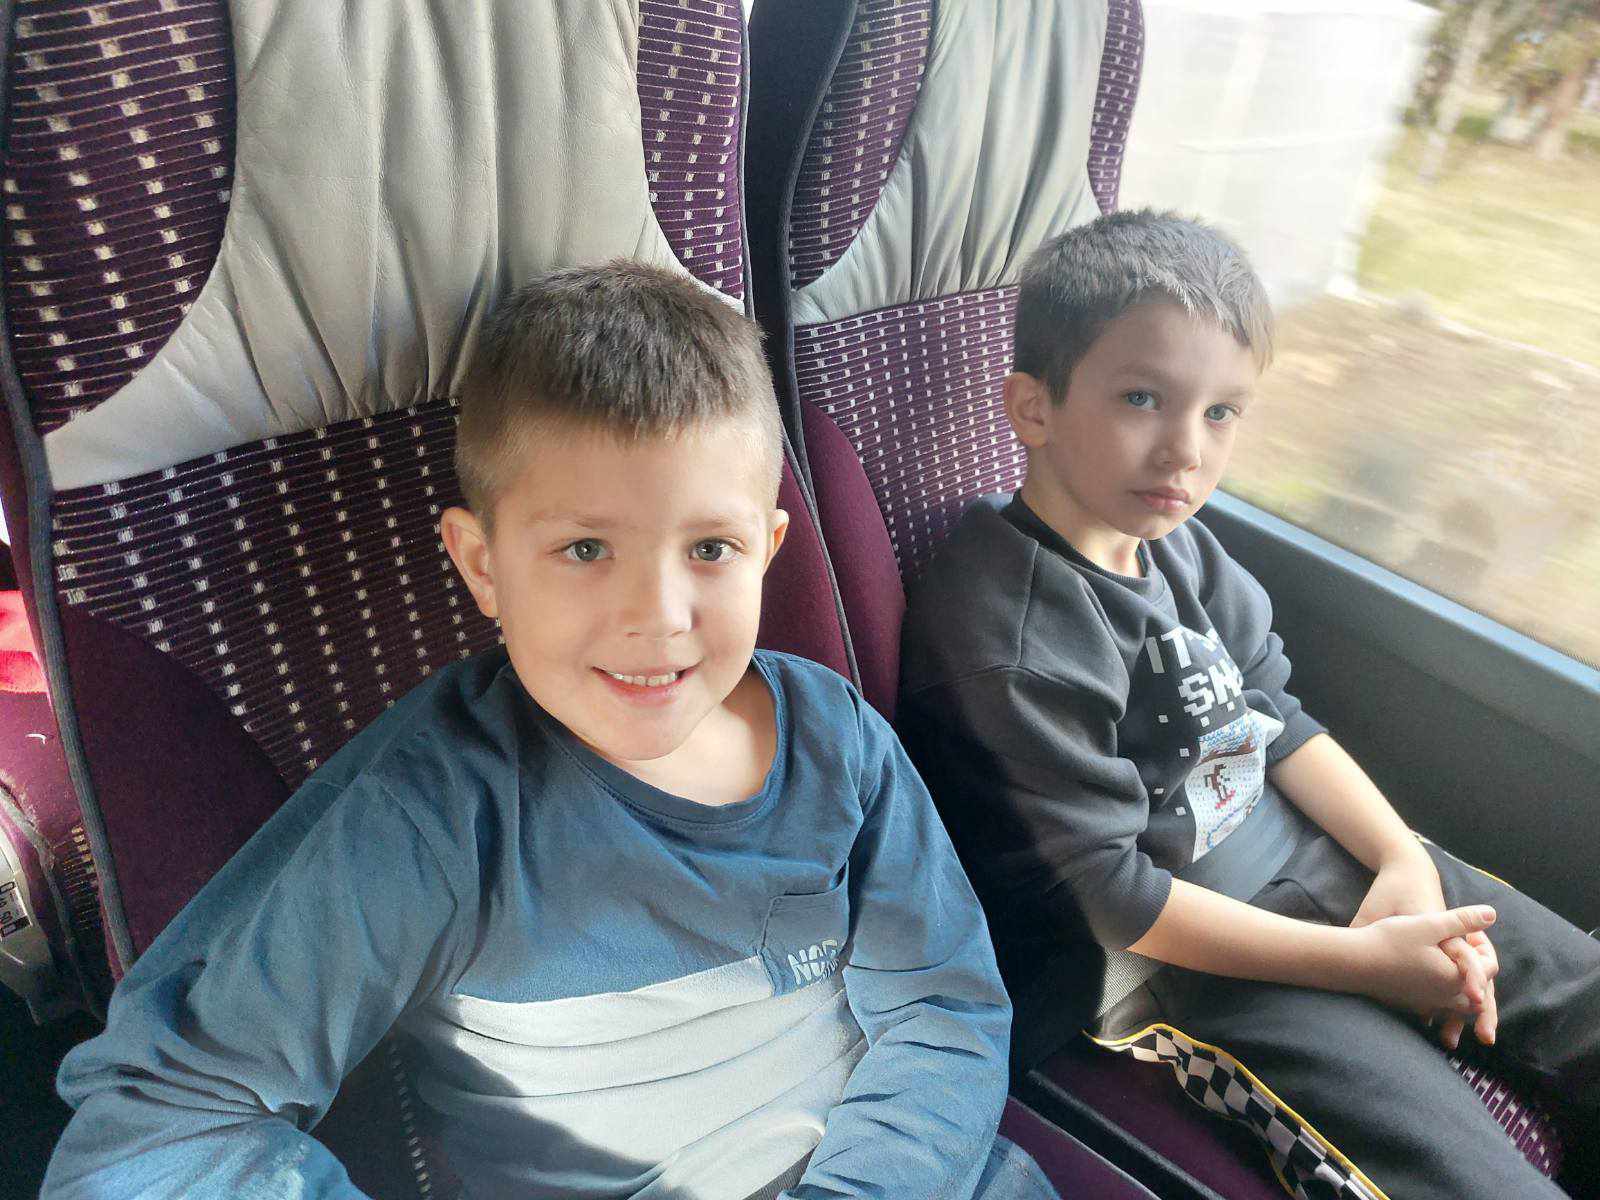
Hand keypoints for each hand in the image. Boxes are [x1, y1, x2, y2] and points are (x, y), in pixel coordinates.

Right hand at [1352, 850, 1497, 1047]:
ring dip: (1461, 984)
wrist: (1352, 961)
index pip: (1489, 968)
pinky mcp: (1410, 1004)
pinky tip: (1429, 972)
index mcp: (1455, 978)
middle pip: (1478, 990)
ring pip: (1458, 1001)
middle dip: (1477, 970)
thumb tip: (1493, 913)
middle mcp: (1445, 996)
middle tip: (1466, 948)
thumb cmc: (1389, 941)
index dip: (1485, 947)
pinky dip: (1443, 992)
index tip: (1472, 931)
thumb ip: (1462, 920)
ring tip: (1451, 961)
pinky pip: (1438, 1004)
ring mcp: (1427, 1003)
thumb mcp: (1428, 924)